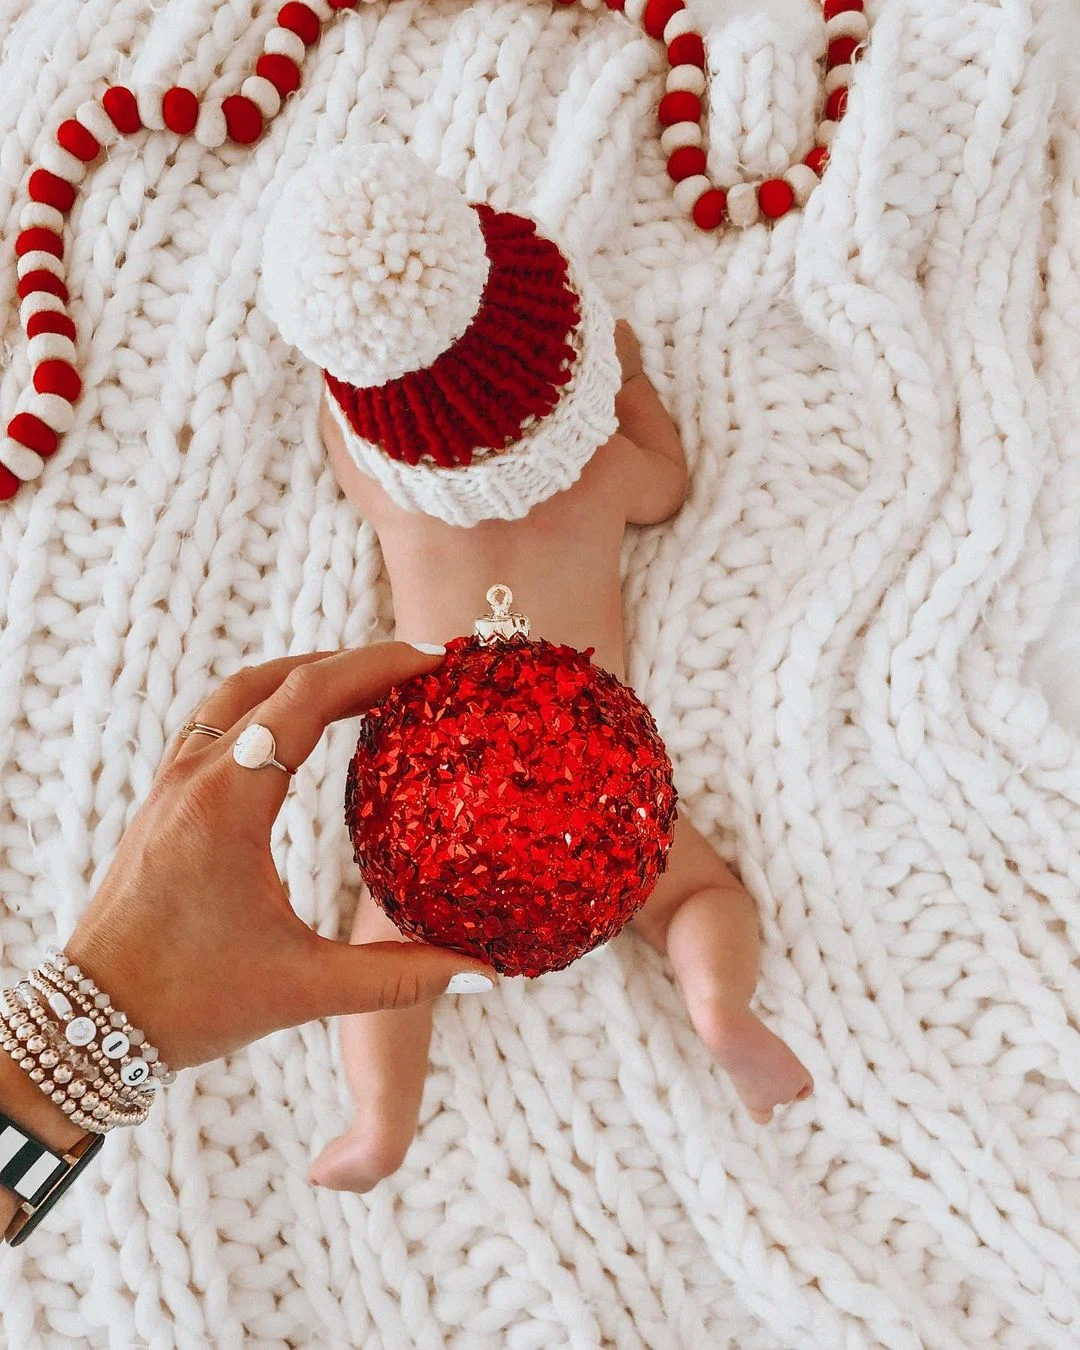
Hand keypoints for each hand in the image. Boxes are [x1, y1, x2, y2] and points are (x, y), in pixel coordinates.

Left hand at [63, 644, 494, 1069]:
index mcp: (228, 805)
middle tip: (413, 667)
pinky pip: (217, 722)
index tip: (431, 660)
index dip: (375, 668)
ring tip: (364, 685)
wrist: (91, 1022)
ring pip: (238, 693)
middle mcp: (194, 778)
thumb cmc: (189, 1004)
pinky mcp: (163, 802)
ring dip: (302, 676)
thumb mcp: (303, 990)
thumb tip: (483, 968)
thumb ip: (398, 978)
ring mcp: (171, 785)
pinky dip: (268, 704)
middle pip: (276, 680)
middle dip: (349, 663)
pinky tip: (299, 730)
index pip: (307, 699)